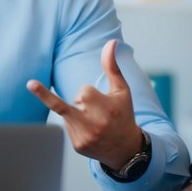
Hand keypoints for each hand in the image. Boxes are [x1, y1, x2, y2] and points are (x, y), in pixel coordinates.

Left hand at [26, 39, 143, 169]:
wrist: (125, 148)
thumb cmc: (123, 115)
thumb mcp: (122, 90)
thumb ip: (112, 66)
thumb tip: (111, 42)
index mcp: (107, 109)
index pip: (83, 90)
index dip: (91, 93)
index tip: (104, 103)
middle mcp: (95, 124)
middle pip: (75, 100)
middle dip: (83, 103)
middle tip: (100, 115)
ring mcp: (85, 136)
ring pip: (67, 112)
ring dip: (77, 113)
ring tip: (95, 124)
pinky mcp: (77, 145)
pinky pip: (66, 125)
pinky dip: (74, 124)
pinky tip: (90, 132)